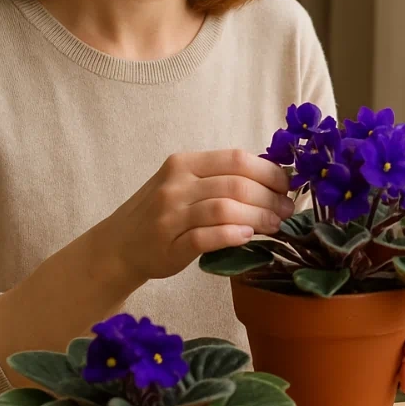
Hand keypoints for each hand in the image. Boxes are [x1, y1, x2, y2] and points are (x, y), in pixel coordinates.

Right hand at [96, 149, 294, 287]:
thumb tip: (272, 178)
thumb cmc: (159, 212)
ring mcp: (171, 216)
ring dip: (258, 218)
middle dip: (269, 198)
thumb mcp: (183, 183)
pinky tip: (248, 237)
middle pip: (236, 185)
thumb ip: (218, 177)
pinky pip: (207, 237)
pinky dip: (232, 235)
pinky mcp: (169, 246)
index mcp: (184, 163)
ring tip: (275, 226)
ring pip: (225, 209)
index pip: (236, 159)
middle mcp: (176, 185)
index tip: (286, 186)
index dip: (269, 172)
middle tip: (286, 210)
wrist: (118, 245)